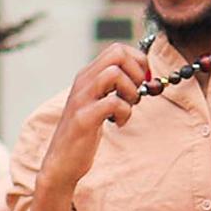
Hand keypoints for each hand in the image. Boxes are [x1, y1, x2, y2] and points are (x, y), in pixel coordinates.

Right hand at [39, 45, 151, 187]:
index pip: (117, 49)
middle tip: (136, 93)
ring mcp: (81, 98)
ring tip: (127, 108)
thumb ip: (117, 89)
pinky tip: (119, 123)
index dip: (138, 62)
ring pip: (114, 73)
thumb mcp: (100, 103)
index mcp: (88, 75)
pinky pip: (113, 102)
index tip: (143, 81)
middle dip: (136, 71)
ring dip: (130, 91)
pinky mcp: (83, 118)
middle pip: (117, 54)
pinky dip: (124, 113)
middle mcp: (83, 81)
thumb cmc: (85, 132)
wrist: (61, 161)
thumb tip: (148, 79)